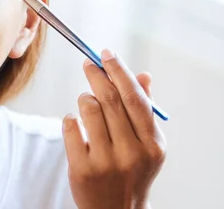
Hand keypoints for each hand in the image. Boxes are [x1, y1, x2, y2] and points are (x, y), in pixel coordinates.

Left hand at [62, 49, 165, 208]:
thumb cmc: (132, 169)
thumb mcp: (146, 144)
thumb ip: (144, 109)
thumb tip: (143, 74)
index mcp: (152, 144)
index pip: (135, 98)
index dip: (119, 71)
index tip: (107, 53)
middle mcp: (132, 153)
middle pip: (111, 99)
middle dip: (97, 75)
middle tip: (88, 63)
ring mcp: (107, 162)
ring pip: (88, 109)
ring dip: (84, 98)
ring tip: (87, 104)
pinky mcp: (82, 170)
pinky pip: (71, 127)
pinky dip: (71, 119)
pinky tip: (76, 124)